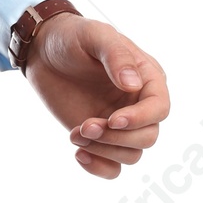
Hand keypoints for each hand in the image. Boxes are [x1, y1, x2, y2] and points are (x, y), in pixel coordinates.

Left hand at [22, 14, 169, 179]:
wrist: (42, 50)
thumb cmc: (72, 36)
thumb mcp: (93, 35)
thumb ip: (115, 55)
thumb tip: (134, 85)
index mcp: (146, 77)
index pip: (159, 108)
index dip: (140, 119)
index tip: (112, 119)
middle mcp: (138, 104)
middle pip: (147, 137)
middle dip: (116, 137)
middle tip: (84, 126)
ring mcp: (120, 123)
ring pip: (131, 155)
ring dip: (104, 150)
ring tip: (75, 133)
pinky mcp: (102, 138)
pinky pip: (113, 167)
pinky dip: (99, 168)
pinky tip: (78, 154)